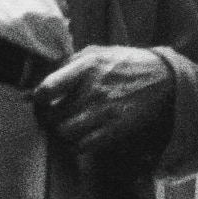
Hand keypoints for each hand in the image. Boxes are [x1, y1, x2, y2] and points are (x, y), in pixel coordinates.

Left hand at [32, 46, 171, 154]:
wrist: (163, 78)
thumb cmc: (124, 63)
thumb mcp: (97, 53)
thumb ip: (66, 65)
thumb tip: (34, 85)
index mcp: (87, 66)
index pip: (48, 88)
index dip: (38, 98)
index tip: (40, 99)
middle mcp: (94, 89)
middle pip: (53, 115)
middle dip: (48, 118)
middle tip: (52, 115)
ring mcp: (105, 111)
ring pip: (65, 132)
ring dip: (62, 132)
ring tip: (67, 125)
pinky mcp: (115, 129)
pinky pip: (83, 146)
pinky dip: (76, 144)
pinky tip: (81, 136)